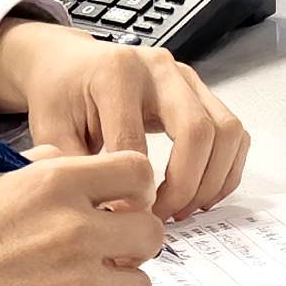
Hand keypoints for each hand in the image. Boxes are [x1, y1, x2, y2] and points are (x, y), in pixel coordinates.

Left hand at [0, 18, 251, 219]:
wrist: (69, 64)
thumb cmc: (60, 96)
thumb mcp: (51, 131)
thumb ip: (78, 172)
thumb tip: (113, 217)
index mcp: (117, 73)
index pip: (137, 143)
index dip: (136, 192)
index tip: (126, 221)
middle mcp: (159, 68)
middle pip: (198, 131)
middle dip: (185, 186)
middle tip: (163, 219)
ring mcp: (186, 76)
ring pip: (227, 131)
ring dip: (211, 181)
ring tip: (183, 210)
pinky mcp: (201, 90)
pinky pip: (234, 133)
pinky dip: (225, 170)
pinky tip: (199, 194)